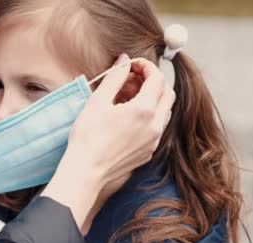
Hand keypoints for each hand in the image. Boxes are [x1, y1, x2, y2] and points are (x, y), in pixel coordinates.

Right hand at [42, 55, 174, 231]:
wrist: (85, 171)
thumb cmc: (87, 137)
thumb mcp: (98, 101)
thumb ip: (115, 78)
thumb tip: (125, 61)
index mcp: (144, 109)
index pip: (156, 78)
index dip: (145, 67)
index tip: (132, 66)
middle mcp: (155, 125)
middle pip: (167, 93)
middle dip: (153, 81)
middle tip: (132, 79)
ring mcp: (154, 141)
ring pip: (165, 111)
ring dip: (153, 99)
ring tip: (129, 98)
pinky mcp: (148, 152)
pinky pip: (157, 128)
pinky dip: (149, 116)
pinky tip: (128, 118)